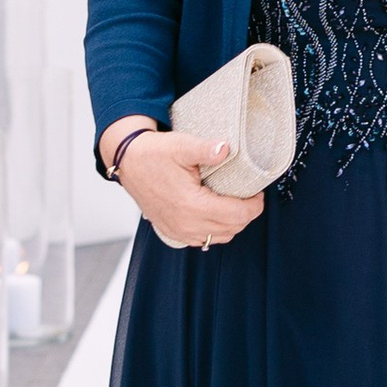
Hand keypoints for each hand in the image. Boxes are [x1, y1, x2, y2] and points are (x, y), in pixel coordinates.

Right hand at [114, 126, 265, 250]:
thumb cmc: (154, 153)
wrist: (129, 162)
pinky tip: (217, 214)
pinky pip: (202, 240)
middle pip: (232, 228)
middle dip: (246, 214)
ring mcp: (178, 231)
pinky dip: (215, 231)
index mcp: (192, 205)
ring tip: (236, 204)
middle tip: (250, 196)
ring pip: (219, 238)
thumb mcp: (181, 146)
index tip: (258, 193)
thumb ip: (206, 149)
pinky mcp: (172, 232)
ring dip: (232, 224)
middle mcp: (185, 224)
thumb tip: (226, 148)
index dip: (254, 206)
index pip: (237, 215)